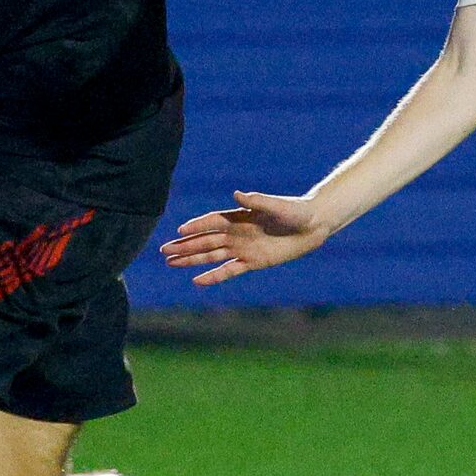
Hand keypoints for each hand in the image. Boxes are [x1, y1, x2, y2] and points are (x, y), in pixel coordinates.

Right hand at [161, 191, 330, 286]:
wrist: (312, 225)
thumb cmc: (294, 211)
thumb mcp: (276, 205)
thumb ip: (256, 201)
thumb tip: (237, 194)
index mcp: (239, 216)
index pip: (212, 222)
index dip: (196, 226)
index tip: (179, 231)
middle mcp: (237, 233)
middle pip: (206, 241)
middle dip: (185, 245)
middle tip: (163, 250)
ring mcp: (243, 248)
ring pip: (211, 256)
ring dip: (191, 259)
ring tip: (171, 262)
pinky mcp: (253, 262)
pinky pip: (228, 271)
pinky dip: (213, 276)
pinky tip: (197, 281)